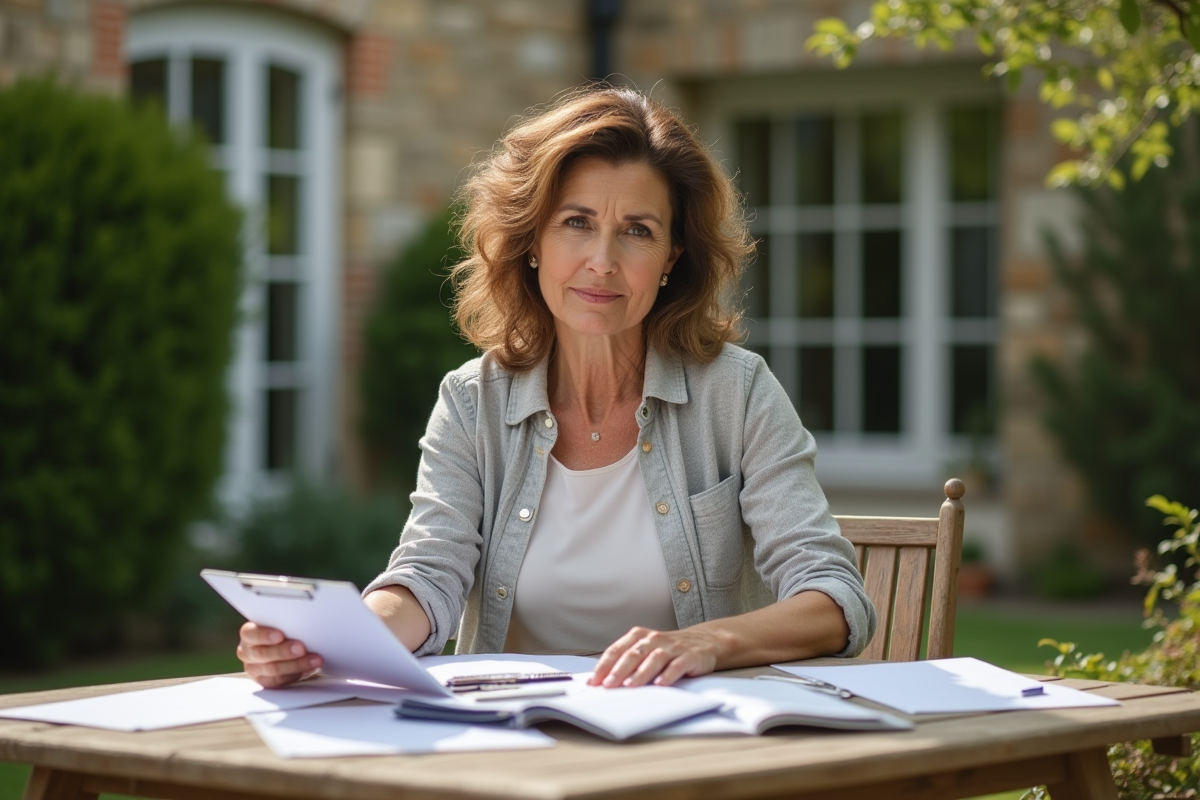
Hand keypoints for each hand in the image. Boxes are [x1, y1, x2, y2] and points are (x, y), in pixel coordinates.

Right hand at [236, 622, 322, 688]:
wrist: (279, 649)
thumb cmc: (280, 632)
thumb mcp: (278, 624)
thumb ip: (284, 624)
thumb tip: (302, 620)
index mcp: (248, 634)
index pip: (250, 634)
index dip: (264, 635)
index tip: (280, 635)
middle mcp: (248, 652)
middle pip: (262, 654)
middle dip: (283, 651)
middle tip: (301, 648)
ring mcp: (255, 669)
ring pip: (273, 669)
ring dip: (296, 664)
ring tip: (314, 660)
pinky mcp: (265, 681)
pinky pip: (280, 681)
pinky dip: (296, 673)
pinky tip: (310, 668)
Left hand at [588, 626, 721, 687]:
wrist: (704, 642)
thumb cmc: (668, 650)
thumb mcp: (646, 650)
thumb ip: (628, 661)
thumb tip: (604, 680)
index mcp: (639, 636)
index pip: (618, 650)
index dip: (604, 665)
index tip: (594, 681)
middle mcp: (654, 639)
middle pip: (633, 653)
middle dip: (619, 670)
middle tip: (608, 685)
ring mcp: (672, 647)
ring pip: (654, 658)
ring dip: (641, 672)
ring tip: (630, 685)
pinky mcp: (689, 656)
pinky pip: (677, 665)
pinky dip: (668, 674)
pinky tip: (660, 684)